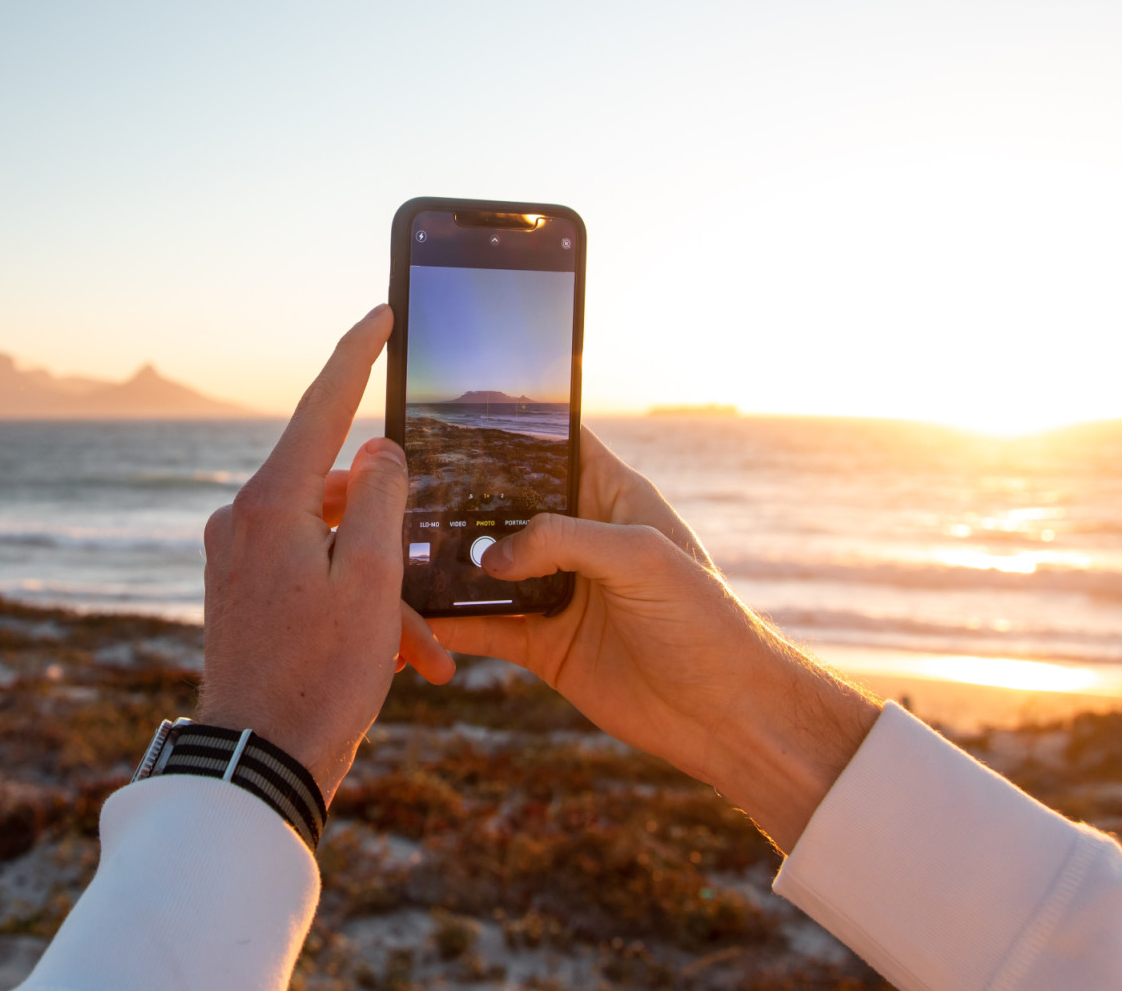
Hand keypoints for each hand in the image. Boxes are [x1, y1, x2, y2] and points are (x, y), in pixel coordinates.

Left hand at [199, 306, 454, 802]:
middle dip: (396, 535)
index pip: (322, 404)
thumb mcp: (372, 582)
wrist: (256, 764)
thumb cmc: (319, 677)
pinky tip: (400, 659)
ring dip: (384, 589)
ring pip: (333, 543)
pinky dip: (354, 606)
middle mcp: (242, 518)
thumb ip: (383, 500)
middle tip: (432, 586)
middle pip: (337, 489)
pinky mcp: (239, 590)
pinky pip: (311, 576)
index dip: (358, 353)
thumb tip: (380, 450)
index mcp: (269, 503)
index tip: (383, 312)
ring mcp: (235, 555)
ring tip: (426, 650)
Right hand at [430, 426, 878, 849]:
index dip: (513, 424)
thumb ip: (565, 540)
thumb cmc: (705, 622)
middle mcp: (579, 540)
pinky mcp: (542, 644)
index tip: (458, 406)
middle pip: (505, 505)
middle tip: (403, 485)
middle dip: (458, 496)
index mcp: (613, 499)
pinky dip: (448, 624)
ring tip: (395, 548)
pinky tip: (413, 618)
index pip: (556, 445)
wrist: (726, 716)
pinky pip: (483, 628)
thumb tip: (491, 554)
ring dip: (445, 562)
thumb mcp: (642, 560)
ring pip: (484, 567)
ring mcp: (556, 592)